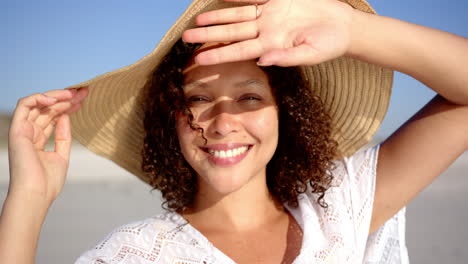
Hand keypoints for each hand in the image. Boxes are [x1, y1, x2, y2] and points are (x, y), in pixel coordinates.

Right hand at [7, 88, 87, 203]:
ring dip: (57, 96)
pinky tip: (57, 98)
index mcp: (37, 141)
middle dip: (67, 98)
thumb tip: (66, 116)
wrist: (36, 195)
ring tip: (74, 93)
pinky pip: (24, 105)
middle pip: (48, 109)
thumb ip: (63, 136)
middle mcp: (29, 134)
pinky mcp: (17, 130)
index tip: (83, 100)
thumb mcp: (62, 156)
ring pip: (38, 104)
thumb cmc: (48, 183)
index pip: (52, 116)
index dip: (68, 106)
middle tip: (84, 92)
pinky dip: (39, 97)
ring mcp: (22, 131)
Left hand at [182, 0, 354, 66]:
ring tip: (196, 22)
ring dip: (216, 19)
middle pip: (231, 33)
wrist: (343, 26)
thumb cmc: (329, 44)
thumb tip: (262, 60)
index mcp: (271, 46)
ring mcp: (270, 16)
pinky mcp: (277, 2)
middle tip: (185, 39)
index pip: (238, 51)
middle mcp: (265, 31)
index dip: (218, 54)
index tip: (199, 58)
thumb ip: (286, 57)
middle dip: (208, 36)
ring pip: (236, 17)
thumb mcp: (309, 54)